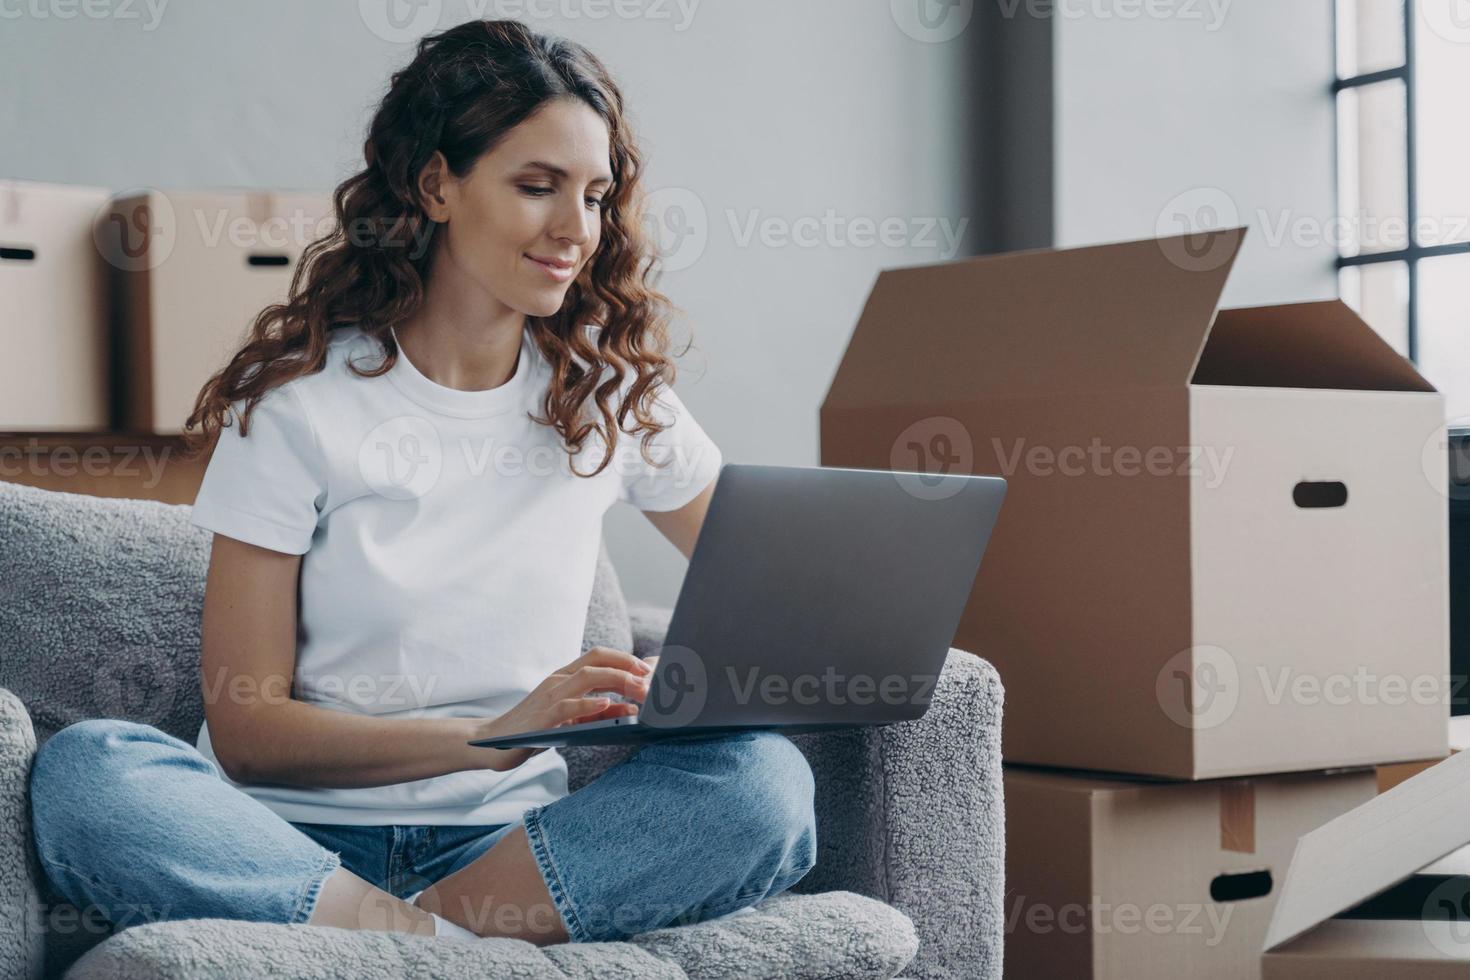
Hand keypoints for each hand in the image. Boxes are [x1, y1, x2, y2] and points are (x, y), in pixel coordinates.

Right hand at [467, 646, 652, 770]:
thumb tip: (631, 708)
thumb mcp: (571, 719)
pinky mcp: (542, 716)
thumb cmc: (534, 730)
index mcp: (565, 677)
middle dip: (627, 665)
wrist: (492, 743)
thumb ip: (598, 713)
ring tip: (639, 689)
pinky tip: (608, 705)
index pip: (599, 656)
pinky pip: (568, 705)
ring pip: (587, 677)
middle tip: (651, 678)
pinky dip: (590, 703)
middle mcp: (558, 680)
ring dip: (617, 680)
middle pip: (597, 660)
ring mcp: (549, 695)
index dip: (626, 658)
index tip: (649, 668)